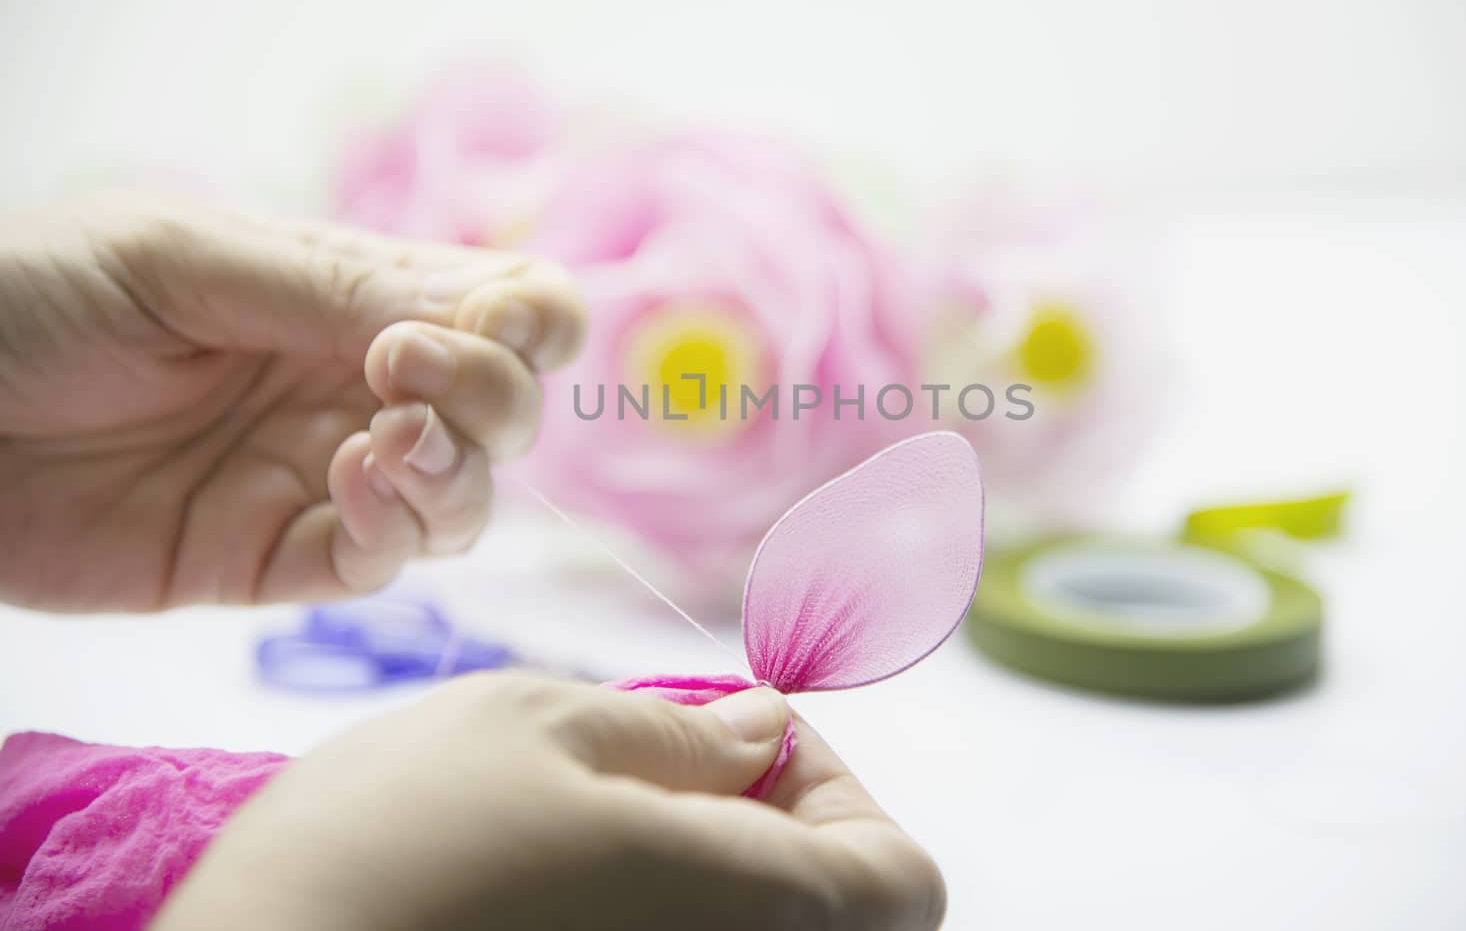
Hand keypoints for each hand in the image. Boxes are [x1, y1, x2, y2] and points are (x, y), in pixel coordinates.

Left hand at [0, 193, 584, 610]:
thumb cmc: (31, 295)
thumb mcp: (184, 259)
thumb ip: (333, 288)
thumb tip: (487, 312)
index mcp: (350, 294)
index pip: (503, 306)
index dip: (535, 317)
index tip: (500, 322)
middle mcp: (356, 387)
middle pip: (503, 409)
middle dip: (493, 394)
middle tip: (407, 373)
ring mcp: (320, 476)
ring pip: (464, 498)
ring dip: (459, 471)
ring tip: (388, 441)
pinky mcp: (271, 560)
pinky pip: (379, 562)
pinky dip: (396, 528)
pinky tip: (354, 481)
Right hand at [153, 674, 945, 929]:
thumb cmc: (390, 846)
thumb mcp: (539, 727)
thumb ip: (679, 733)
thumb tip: (764, 730)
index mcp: (754, 915)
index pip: (903, 880)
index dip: (843, 792)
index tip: (742, 739)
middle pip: (830, 911)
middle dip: (764, 819)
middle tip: (657, 761)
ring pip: (739, 930)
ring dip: (698, 861)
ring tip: (590, 812)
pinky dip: (644, 906)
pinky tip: (550, 872)